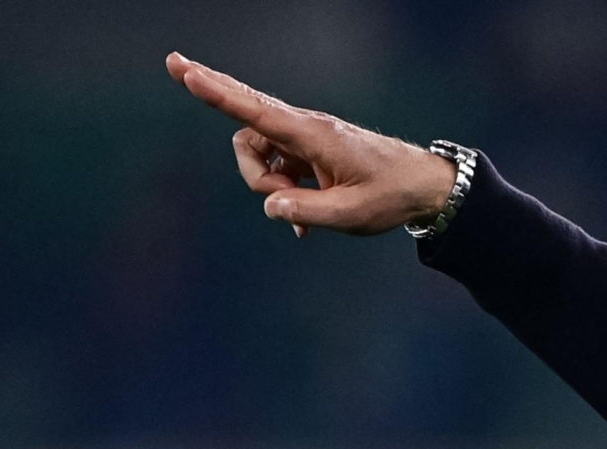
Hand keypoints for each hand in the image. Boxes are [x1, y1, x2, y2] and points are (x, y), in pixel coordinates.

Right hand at [164, 51, 456, 237]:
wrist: (423, 187)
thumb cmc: (391, 196)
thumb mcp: (352, 214)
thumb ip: (308, 211)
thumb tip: (271, 206)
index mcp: (313, 135)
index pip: (255, 109)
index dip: (215, 92)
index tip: (183, 69)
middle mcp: (304, 129)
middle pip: (247, 128)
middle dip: (236, 139)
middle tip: (217, 117)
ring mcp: (305, 140)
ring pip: (259, 155)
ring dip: (268, 185)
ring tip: (304, 211)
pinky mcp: (308, 153)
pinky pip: (277, 169)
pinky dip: (283, 193)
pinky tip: (303, 221)